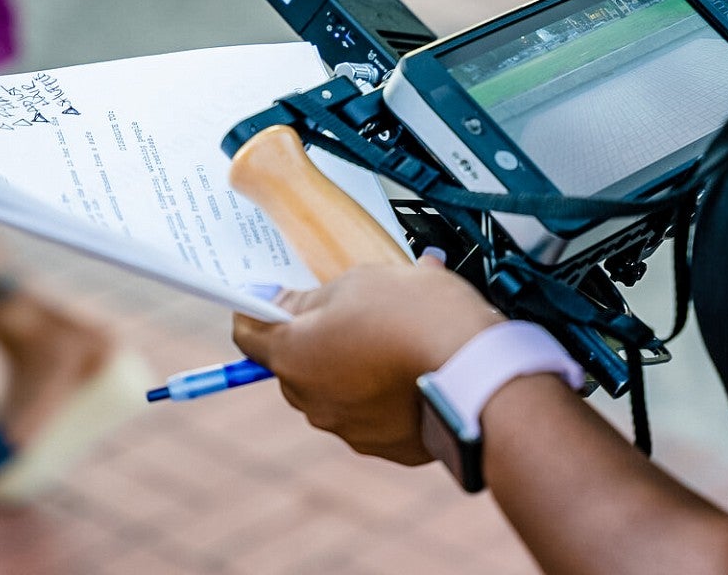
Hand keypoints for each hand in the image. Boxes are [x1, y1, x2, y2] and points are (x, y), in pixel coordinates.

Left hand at [231, 255, 501, 463]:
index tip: (273, 297)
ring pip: (336, 391)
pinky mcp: (387, 446)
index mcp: (294, 356)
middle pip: (295, 365)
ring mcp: (349, 429)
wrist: (479, 372)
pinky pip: (374, 415)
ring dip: (354, 368)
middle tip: (355, 311)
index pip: (248, 335)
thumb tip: (281, 304)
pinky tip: (416, 370)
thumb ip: (312, 297)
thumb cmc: (418, 316)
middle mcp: (312, 401)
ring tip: (397, 339)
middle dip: (316, 338)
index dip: (257, 311)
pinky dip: (387, 395)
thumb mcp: (360, 281)